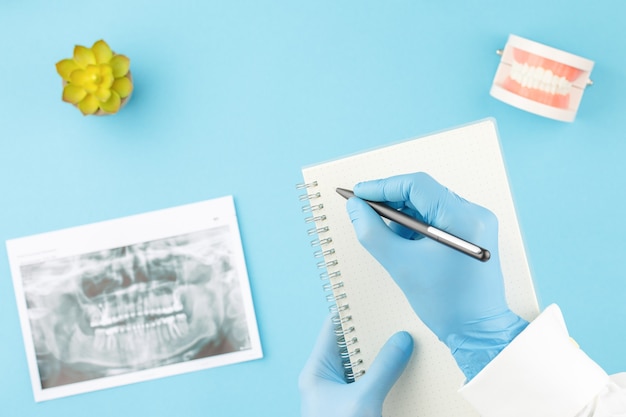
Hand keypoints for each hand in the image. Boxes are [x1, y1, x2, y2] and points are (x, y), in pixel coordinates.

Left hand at [299, 316, 412, 416]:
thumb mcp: (362, 399)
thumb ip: (383, 369)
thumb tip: (402, 339)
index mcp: (317, 370)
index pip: (333, 327)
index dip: (351, 309)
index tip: (373, 296)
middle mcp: (328, 380)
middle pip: (351, 347)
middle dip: (374, 333)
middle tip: (399, 317)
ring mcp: (342, 395)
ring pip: (365, 367)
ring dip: (383, 357)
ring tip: (408, 340)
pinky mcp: (356, 407)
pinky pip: (372, 385)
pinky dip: (387, 377)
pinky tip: (407, 370)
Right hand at [347, 172, 526, 379]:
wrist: (476, 330)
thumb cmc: (447, 304)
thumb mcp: (400, 265)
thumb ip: (372, 232)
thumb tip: (355, 208)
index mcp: (462, 219)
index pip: (416, 185)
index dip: (382, 186)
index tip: (359, 194)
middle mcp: (474, 214)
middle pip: (422, 192)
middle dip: (390, 201)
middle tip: (364, 212)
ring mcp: (475, 223)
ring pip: (428, 204)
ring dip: (403, 215)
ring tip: (387, 236)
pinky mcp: (472, 232)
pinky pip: (437, 216)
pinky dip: (416, 225)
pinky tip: (404, 243)